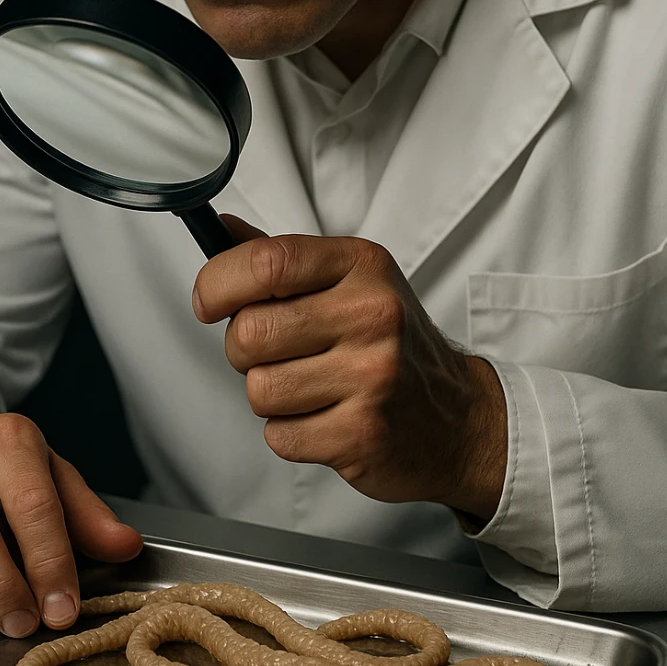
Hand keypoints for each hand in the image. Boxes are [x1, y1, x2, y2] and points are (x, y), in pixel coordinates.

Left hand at [193, 217, 507, 524]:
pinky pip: (278, 435)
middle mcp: (372, 315)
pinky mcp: (363, 434)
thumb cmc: (394, 345)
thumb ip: (285, 259)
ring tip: (310, 387)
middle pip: (249, 332)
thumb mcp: (353, 282)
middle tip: (276, 354)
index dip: (218, 283)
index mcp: (362, 266)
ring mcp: (372, 377)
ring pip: (259, 389)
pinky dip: (289, 433)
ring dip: (269, 395)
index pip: (268, 262)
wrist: (458, 419)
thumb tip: (219, 230)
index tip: (208, 301)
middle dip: (244, 351)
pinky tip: (325, 417)